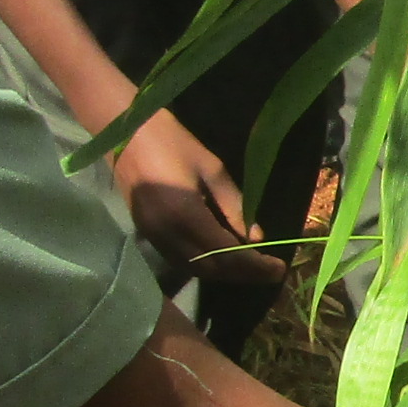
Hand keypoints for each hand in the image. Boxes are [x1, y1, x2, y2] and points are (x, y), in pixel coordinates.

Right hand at [112, 109, 283, 286]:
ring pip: (194, 269)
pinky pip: (180, 260)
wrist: (127, 133)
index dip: (255, 265)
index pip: (227, 253)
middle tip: (270, 272)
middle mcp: (168, 235)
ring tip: (251, 267)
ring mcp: (153, 237)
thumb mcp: (213, 170)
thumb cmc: (173, 142)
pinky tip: (222, 258)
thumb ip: (235, 206)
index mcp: (186, 216)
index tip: (279, 269)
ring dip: (224, 273)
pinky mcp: (147, 234)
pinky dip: (205, 265)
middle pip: (211, 269)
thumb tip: (256, 238)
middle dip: (243, 274)